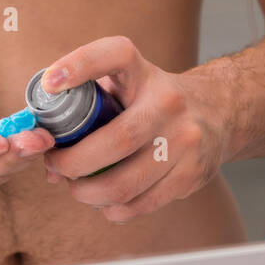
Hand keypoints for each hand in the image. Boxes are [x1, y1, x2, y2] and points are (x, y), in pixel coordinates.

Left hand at [41, 36, 231, 222]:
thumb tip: (44, 150)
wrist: (220, 111)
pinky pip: (141, 204)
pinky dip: (113, 209)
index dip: (79, 64)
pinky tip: (104, 201)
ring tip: (75, 188)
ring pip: (125, 183)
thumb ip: (87, 102)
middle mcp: (169, 103)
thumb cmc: (154, 99)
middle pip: (116, 140)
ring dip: (88, 193)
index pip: (114, 55)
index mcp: (144, 73)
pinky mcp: (192, 174)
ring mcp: (185, 141)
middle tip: (55, 166)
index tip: (50, 83)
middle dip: (73, 162)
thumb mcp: (128, 81)